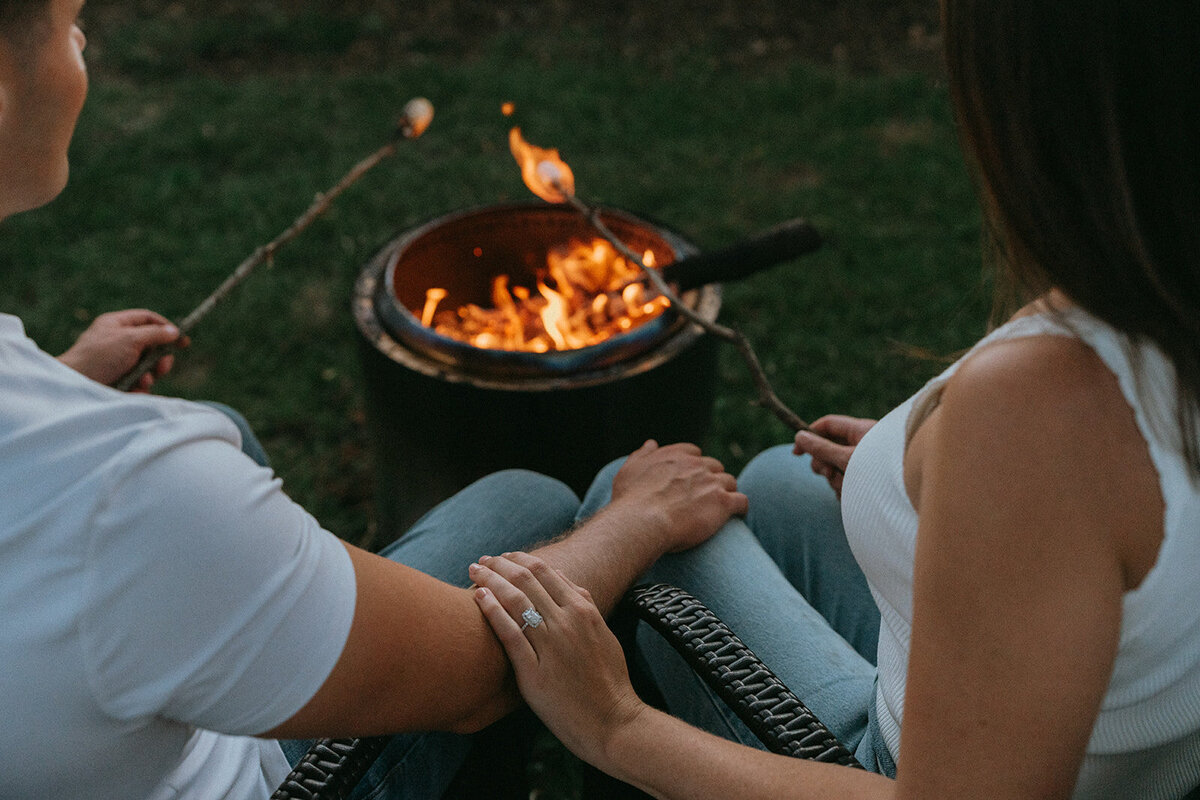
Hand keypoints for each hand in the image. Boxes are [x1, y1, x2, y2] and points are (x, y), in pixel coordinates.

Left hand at [58, 309, 185, 391]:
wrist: (75, 384)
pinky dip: (140, 386)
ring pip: (146, 366)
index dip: (166, 327)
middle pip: (151, 345)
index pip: (147, 319)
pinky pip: (137, 381)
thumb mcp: (130, 339)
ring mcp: (117, 361)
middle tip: (162, 366)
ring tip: (143, 381)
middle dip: (159, 358)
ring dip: (150, 374)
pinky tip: (135, 390)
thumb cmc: (99, 356)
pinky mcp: (117, 379)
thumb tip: (175, 331)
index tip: (183, 340)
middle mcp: (117, 341)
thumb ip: (155, 334)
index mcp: (116, 324)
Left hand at [470, 552, 645, 770]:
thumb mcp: (604, 633)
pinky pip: (509, 633)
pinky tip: (478, 598)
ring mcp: (551, 646)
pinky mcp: (534, 672)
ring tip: (474, 573)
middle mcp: (567, 622)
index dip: (519, 560)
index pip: (545, 572)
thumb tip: (565, 580)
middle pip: (526, 580)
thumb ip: (585, 605)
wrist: (613, 722)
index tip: (503, 558)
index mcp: (584, 610)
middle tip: (482, 561)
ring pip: (515, 601)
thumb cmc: (609, 681)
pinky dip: (492, 611)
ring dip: (491, 581)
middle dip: (500, 565)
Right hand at [610, 440, 747, 551]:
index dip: (695, 465)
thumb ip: (642, 454)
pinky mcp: (723, 503)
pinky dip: (740, 507)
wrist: (642, 521)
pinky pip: (741, 501)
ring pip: (730, 482)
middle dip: (712, 478)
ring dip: (727, 492)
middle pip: (715, 466)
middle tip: (707, 495)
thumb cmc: (630, 500)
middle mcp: (696, 465)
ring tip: (722, 507)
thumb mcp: (629, 470)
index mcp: (676, 456)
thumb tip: (651, 443)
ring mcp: (712, 483)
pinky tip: (737, 515)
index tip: (691, 478)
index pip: (694, 453)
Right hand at [793, 415, 875, 496]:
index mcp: (860, 430)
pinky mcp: (869, 479)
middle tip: (828, 474)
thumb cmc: (880, 470)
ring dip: (836, 480)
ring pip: (837, 468)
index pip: (828, 425)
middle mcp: (863, 444)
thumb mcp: (847, 458)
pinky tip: (853, 497)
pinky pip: (848, 481)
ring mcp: (866, 462)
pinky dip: (846, 490)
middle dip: (824, 464)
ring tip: (848, 488)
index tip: (796, 453)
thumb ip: (821, 448)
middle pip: (829, 449)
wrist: (909, 491)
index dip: (810, 435)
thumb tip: (799, 436)